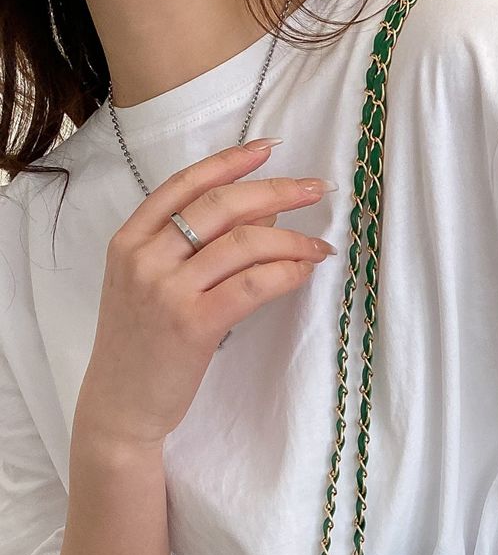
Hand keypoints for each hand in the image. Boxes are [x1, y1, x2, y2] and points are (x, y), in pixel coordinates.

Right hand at [78, 138, 338, 449]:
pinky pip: (251, 285)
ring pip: (242, 243)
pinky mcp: (194, 324)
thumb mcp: (150, 287)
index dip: (231, 162)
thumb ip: (188, 251)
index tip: (270, 149)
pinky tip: (304, 272)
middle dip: (276, 191)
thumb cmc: (142, 348)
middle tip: (317, 189)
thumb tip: (258, 218)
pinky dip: (284, 273)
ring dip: (292, 240)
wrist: (120, 405)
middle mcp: (145, 256)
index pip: (185, 183)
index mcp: (129, 240)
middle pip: (221, 205)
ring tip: (321, 247)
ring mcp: (167, 289)